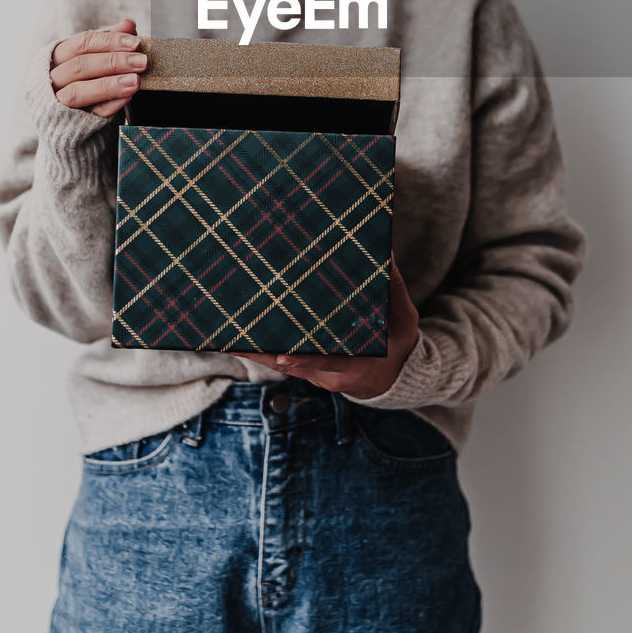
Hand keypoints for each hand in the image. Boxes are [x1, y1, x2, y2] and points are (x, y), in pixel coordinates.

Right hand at [50, 17, 146, 117]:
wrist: (70, 117)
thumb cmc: (84, 79)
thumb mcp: (95, 57)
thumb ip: (110, 41)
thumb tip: (128, 24)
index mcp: (57, 56)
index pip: (82, 43)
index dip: (109, 42)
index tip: (136, 43)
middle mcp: (52, 78)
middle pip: (80, 66)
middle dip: (114, 62)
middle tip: (142, 62)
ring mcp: (57, 102)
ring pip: (78, 92)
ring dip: (110, 85)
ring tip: (136, 81)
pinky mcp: (68, 123)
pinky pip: (89, 114)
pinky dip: (110, 104)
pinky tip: (127, 98)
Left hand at [228, 248, 419, 400]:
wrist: (392, 377)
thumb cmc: (397, 344)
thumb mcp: (404, 320)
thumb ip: (394, 290)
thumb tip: (386, 255)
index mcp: (357, 365)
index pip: (329, 363)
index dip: (305, 360)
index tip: (283, 356)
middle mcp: (331, 376)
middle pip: (294, 367)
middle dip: (264, 355)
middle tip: (237, 341)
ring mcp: (316, 377)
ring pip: (281, 367)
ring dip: (254, 354)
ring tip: (227, 340)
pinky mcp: (306, 373)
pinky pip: (280, 363)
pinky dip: (260, 353)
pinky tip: (237, 341)